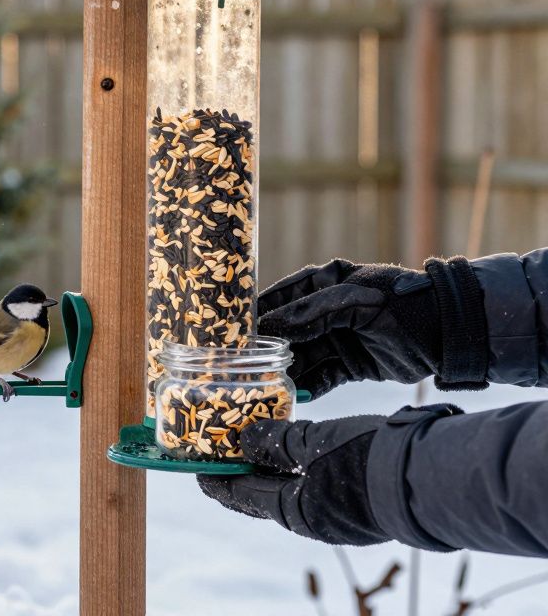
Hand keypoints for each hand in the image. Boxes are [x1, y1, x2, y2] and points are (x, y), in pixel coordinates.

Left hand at [197, 416, 388, 545]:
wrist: (433, 478)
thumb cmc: (368, 459)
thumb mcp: (314, 442)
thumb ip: (276, 442)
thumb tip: (244, 442)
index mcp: (294, 511)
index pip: (242, 495)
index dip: (218, 479)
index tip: (198, 468)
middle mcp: (314, 520)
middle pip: (265, 497)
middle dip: (244, 476)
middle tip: (225, 455)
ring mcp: (341, 518)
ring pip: (294, 492)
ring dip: (274, 472)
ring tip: (260, 446)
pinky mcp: (363, 507)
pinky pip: (319, 489)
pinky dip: (302, 472)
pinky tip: (302, 453)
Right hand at [257, 257, 487, 399]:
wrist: (449, 334)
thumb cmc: (403, 305)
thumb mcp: (355, 301)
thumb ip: (311, 313)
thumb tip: (269, 328)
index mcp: (323, 282)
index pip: (278, 298)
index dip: (255, 315)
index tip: (232, 333)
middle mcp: (324, 312)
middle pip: (285, 333)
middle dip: (265, 350)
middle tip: (240, 366)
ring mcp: (336, 339)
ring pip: (300, 358)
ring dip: (283, 373)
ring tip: (259, 387)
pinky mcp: (350, 366)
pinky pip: (320, 378)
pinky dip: (306, 389)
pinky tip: (289, 399)